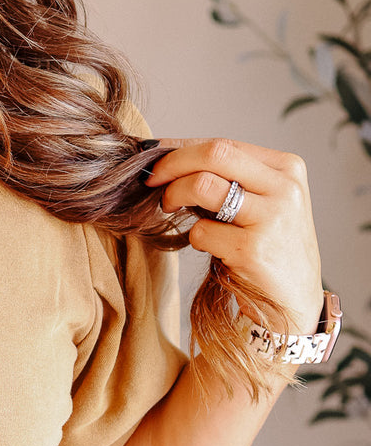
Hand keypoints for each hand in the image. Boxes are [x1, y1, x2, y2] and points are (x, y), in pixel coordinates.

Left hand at [145, 136, 323, 332]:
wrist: (293, 300)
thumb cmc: (270, 247)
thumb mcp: (262, 202)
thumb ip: (229, 178)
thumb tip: (168, 157)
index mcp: (287, 168)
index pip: (224, 145)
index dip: (181, 148)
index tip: (153, 157)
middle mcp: (284, 188)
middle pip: (214, 154)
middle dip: (171, 164)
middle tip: (151, 180)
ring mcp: (271, 218)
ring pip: (201, 186)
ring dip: (174, 196)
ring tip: (171, 209)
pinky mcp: (251, 249)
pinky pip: (201, 231)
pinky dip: (195, 238)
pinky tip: (211, 248)